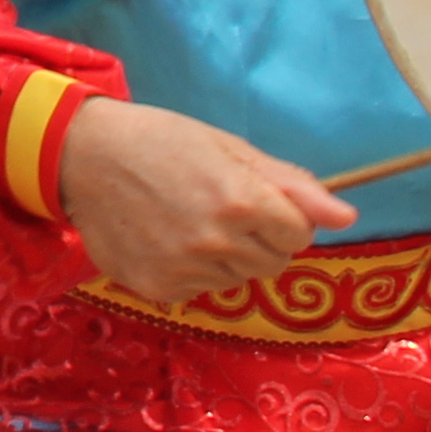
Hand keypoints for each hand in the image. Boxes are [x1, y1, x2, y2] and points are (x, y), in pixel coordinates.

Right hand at [52, 95, 347, 306]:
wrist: (82, 154)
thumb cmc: (161, 140)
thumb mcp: (229, 148)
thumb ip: (292, 185)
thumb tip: (348, 217)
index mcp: (243, 201)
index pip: (299, 235)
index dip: (281, 216)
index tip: (252, 199)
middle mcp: (218, 242)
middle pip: (273, 263)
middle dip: (259, 240)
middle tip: (218, 208)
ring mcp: (186, 270)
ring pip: (236, 279)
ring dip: (224, 257)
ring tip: (185, 221)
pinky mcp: (158, 289)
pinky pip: (198, 291)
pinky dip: (189, 271)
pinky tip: (164, 239)